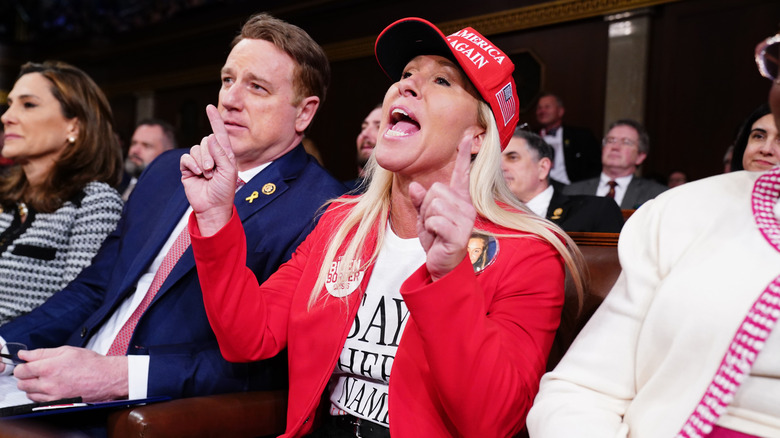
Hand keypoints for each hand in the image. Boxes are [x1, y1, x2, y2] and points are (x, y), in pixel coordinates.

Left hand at [14, 346, 127, 401]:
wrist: (106, 378)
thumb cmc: (90, 363)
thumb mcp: (67, 350)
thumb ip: (42, 353)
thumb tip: (25, 354)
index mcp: (49, 367)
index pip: (21, 370)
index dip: (23, 365)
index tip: (27, 363)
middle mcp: (48, 384)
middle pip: (22, 383)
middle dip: (26, 376)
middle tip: (36, 370)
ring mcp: (52, 395)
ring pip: (28, 393)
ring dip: (32, 386)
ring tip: (45, 378)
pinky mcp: (57, 403)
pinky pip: (38, 401)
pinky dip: (40, 394)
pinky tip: (50, 386)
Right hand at [180, 104, 237, 235]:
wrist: (212, 207)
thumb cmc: (224, 191)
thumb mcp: (228, 171)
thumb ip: (221, 153)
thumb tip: (210, 137)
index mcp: (224, 154)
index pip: (219, 134)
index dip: (215, 120)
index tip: (210, 107)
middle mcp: (211, 156)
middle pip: (205, 141)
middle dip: (209, 155)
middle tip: (212, 170)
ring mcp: (198, 162)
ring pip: (195, 149)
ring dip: (201, 161)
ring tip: (207, 175)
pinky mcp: (188, 168)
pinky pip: (186, 157)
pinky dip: (191, 164)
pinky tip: (197, 173)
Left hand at [409, 136, 476, 279]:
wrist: (441, 265)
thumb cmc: (436, 240)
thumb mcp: (424, 217)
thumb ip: (420, 201)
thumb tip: (415, 186)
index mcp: (459, 200)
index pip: (462, 173)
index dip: (463, 154)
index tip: (467, 135)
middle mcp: (466, 206)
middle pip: (436, 189)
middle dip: (426, 206)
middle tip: (432, 223)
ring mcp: (465, 219)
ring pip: (434, 204)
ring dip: (428, 218)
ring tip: (435, 231)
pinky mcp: (460, 233)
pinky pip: (435, 219)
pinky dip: (430, 228)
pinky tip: (437, 237)